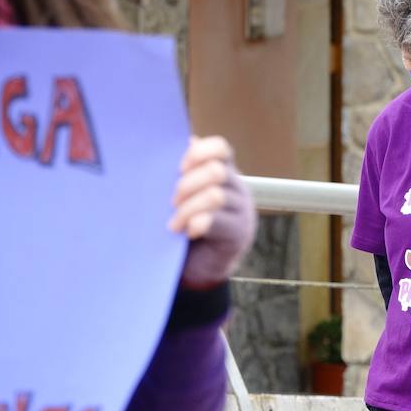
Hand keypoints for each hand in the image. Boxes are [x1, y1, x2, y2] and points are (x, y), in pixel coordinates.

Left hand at [168, 136, 256, 288]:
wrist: (199, 268)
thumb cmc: (186, 226)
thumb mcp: (182, 197)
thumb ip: (182, 174)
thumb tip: (182, 143)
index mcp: (223, 173)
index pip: (220, 149)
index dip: (199, 153)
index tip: (178, 169)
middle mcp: (236, 188)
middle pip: (216, 171)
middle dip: (187, 185)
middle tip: (170, 204)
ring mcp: (240, 211)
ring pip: (216, 196)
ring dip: (188, 209)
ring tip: (173, 224)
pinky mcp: (238, 234)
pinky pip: (218, 221)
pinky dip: (198, 224)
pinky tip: (187, 232)